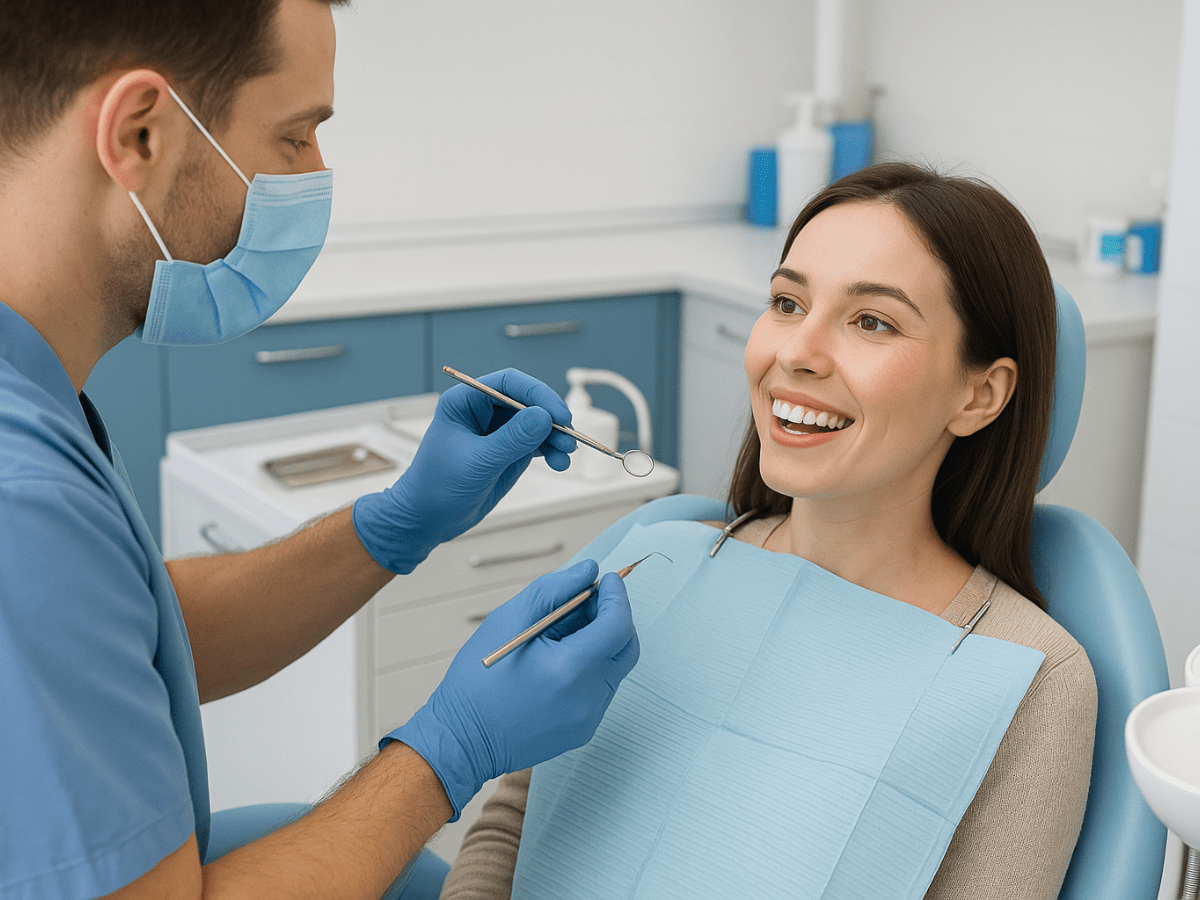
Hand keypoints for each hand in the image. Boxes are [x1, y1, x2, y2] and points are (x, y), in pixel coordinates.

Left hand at [352, 368, 574, 573]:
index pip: (508, 384)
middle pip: (528, 401)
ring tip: (565, 456)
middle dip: (551, 418)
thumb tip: (544, 417)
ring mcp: (498, 431)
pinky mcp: (509, 450)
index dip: (537, 394)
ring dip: (556, 436)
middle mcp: (483, 411)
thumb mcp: (477, 463)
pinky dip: (551, 450)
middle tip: (569, 438)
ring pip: (537, 423)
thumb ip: (511, 440)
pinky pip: (537, 442)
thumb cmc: (437, 488)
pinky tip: (559, 463)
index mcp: (465, 402)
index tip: (558, 415)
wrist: (428, 520)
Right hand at [382, 560, 639, 819]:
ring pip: (615, 668)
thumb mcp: (509, 620)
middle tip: (588, 602)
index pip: (617, 625)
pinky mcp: (583, 731)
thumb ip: (554, 590)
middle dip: (614, 618)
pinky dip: (590, 667)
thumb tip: (589, 571)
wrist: (460, 740)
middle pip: (626, 647)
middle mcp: (587, 698)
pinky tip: (558, 662)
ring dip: (601, 643)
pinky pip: (601, 689)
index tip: (607, 578)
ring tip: (563, 633)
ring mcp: (588, 720)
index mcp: (569, 669)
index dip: (616, 596)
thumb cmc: (478, 679)